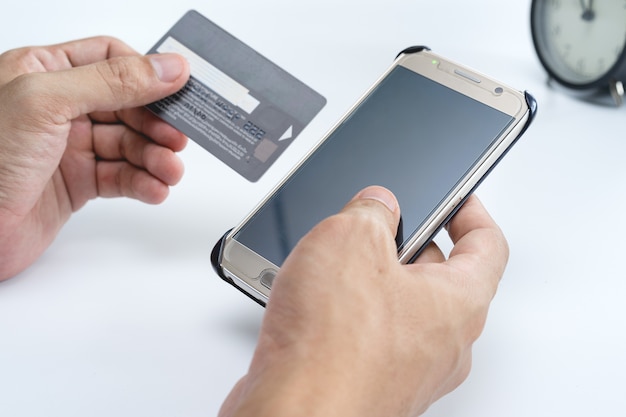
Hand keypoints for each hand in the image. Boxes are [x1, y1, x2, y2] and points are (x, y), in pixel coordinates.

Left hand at [0, 37, 189, 279]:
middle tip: (178, 140)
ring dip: (155, 158)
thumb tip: (168, 68)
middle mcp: (58, 107)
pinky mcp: (76, 183)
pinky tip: (155, 189)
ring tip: (169, 171)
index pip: (110, 59)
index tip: (179, 91)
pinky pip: (120, 177)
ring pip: (128, 144)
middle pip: (127, 105)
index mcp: (43, 72)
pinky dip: (142, 183)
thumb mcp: (47, 103)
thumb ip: (112, 81)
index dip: (147, 75)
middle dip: (156, 124)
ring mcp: (68, 146)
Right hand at [219, 186, 508, 416]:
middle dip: (409, 246)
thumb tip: (377, 205)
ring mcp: (409, 369)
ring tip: (335, 265)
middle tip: (380, 226)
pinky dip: (351, 314)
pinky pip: (372, 336)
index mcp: (459, 303)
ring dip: (373, 281)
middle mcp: (443, 343)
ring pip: (402, 308)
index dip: (471, 213)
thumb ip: (372, 210)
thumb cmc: (330, 349)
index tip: (458, 199)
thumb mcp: (350, 239)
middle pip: (441, 278)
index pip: (488, 246)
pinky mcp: (374, 383)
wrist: (296, 415)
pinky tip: (318, 304)